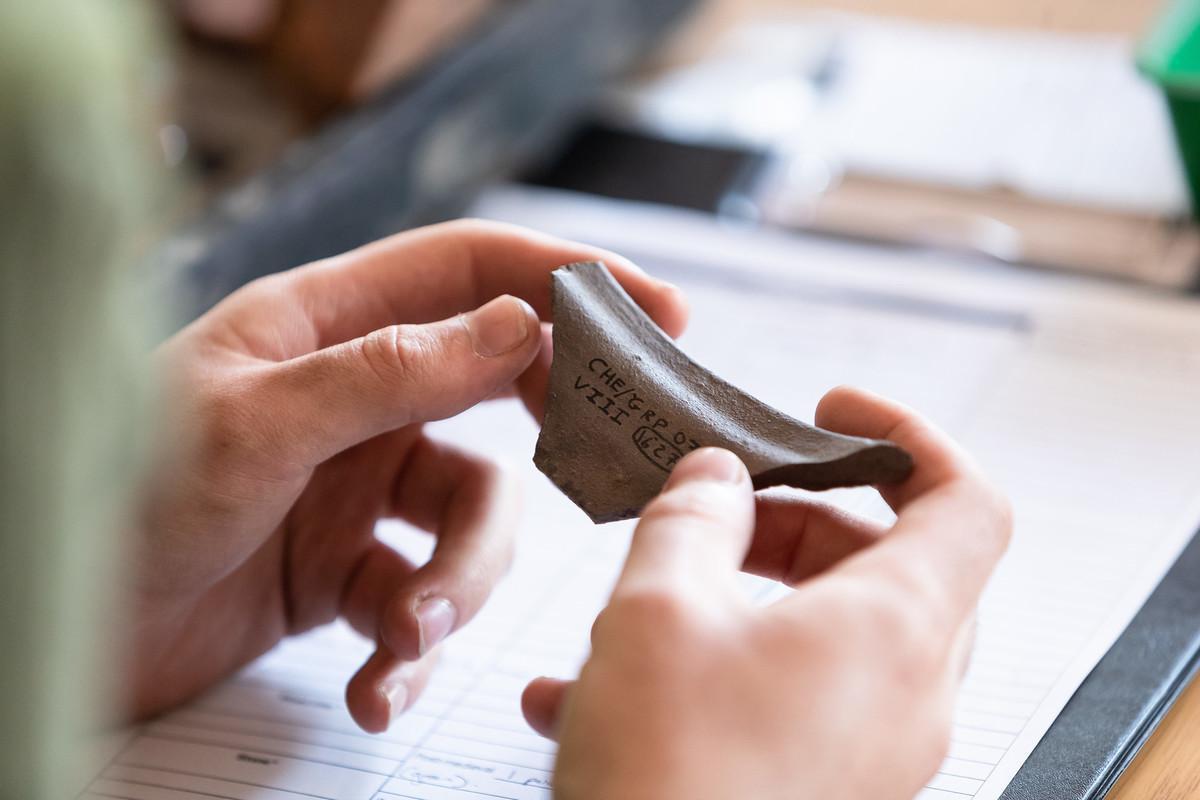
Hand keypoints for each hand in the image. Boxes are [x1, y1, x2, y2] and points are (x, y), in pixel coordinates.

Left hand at [127, 219, 687, 731]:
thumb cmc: (119, 498)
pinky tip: (378, 684)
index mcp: (325, 326)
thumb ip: (391, 371)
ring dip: (459, 586)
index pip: (467, 272)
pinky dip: (410, 648)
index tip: (657, 307)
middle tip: (591, 475)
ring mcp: (354, 487)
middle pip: (497, 394)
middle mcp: (353, 398)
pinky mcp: (345, 572)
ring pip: (471, 521)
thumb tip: (517, 325)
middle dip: (547, 445)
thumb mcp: (258, 422)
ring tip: (412, 632)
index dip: (566, 278)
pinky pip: (419, 600)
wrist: (53, 624)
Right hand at [521, 386, 1010, 799]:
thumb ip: (693, 516)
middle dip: (794, 518)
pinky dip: (715, 668)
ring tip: (641, 597)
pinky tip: (593, 685)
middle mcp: (904, 692)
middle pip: (884, 562)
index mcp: (892, 630)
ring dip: (740, 592)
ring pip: (828, 629)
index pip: (965, 501)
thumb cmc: (667, 778)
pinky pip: (785, 698)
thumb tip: (715, 477)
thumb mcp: (657, 607)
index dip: (907, 437)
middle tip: (715, 509)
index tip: (829, 413)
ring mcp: (870, 747)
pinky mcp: (825, 785)